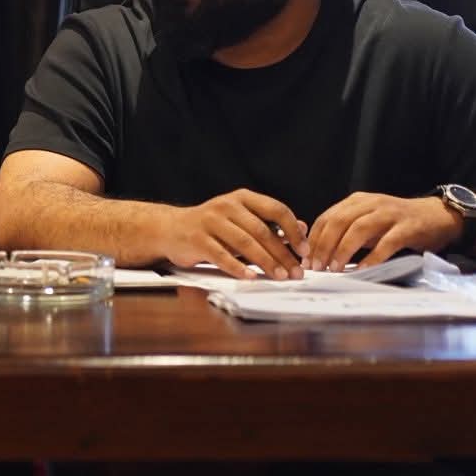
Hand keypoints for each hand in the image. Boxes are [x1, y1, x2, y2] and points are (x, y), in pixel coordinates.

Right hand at [151, 188, 305, 279]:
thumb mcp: (241, 220)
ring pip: (244, 243)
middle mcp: (226, 205)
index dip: (293, 231)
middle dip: (282, 254)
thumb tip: (302, 229)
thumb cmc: (212, 227)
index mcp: (242, 198)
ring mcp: (209, 221)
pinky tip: (250, 277)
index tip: (304, 250)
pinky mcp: (196, 238)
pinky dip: (237, 267)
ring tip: (279, 277)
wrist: (171, 228)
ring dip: (265, 262)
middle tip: (296, 272)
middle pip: (261, 231)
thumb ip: (270, 224)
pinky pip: (221, 255)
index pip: (276, 209)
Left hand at [304, 192, 459, 270]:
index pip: (327, 218)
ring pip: (359, 229)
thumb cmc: (397, 223)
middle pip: (339, 222)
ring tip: (334, 268)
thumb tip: (319, 252)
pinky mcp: (408, 227)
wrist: (437, 215)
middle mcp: (370, 204)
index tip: (305, 258)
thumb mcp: (368, 222)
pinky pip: (386, 242)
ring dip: (343, 250)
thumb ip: (347, 231)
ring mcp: (389, 214)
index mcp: (356, 201)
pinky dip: (372, 256)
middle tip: (317, 266)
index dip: (314, 238)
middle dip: (324, 245)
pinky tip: (362, 269)